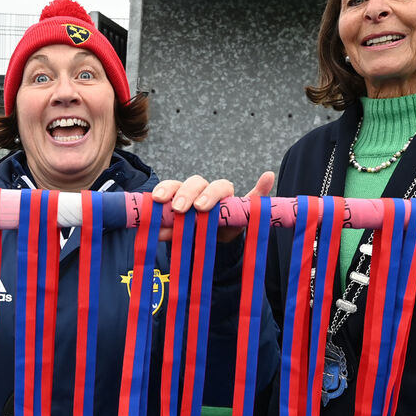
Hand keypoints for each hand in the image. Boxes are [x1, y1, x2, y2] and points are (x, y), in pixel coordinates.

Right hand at [150, 171, 276, 243]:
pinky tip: (146, 209)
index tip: (201, 208)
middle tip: (181, 209)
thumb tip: (268, 174)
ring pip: (174, 185)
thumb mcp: (243, 218)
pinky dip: (153, 205)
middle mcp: (201, 190)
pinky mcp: (168, 204)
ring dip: (167, 191)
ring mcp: (183, 195)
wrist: (211, 241)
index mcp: (221, 192)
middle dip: (187, 194)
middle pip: (194, 183)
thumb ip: (254, 202)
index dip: (210, 195)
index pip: (218, 186)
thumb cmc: (228, 226)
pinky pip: (160, 199)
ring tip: (159, 202)